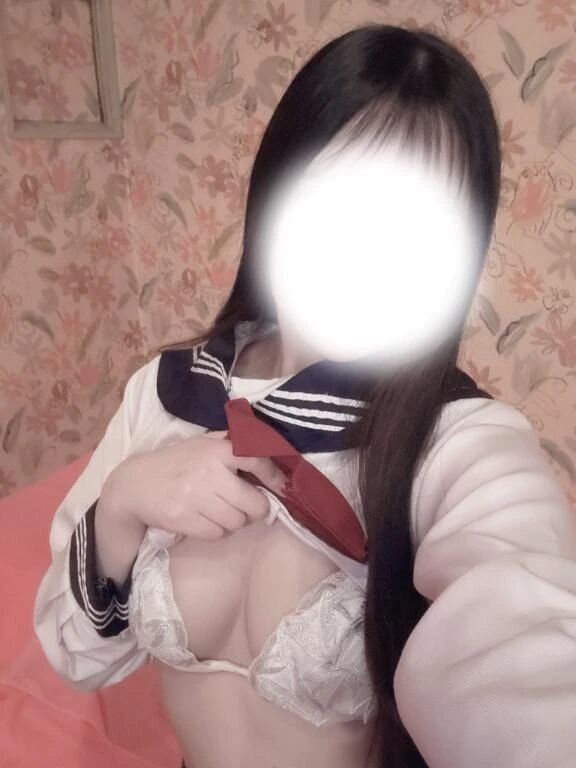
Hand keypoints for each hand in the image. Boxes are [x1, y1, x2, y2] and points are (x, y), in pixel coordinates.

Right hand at [101, 431, 287, 540]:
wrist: (134, 485)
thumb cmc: (175, 462)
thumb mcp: (201, 443)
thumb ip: (230, 443)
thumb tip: (265, 446)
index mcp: (216, 449)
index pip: (256, 459)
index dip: (274, 476)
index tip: (282, 487)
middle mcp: (208, 472)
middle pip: (253, 503)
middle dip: (255, 509)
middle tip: (248, 506)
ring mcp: (195, 497)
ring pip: (236, 522)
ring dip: (234, 521)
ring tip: (221, 511)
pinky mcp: (184, 519)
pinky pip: (217, 534)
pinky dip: (216, 531)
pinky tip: (206, 520)